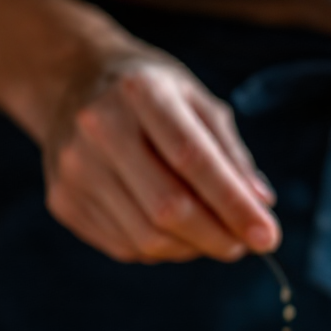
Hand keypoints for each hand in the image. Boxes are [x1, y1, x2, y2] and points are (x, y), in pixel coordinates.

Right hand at [41, 44, 278, 263]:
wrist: (69, 81)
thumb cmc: (148, 93)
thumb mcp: (194, 99)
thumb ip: (230, 152)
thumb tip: (261, 205)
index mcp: (140, 92)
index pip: (193, 159)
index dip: (233, 204)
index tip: (268, 236)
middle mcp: (99, 128)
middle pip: (168, 208)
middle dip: (217, 237)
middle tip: (244, 245)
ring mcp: (74, 169)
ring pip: (147, 238)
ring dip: (192, 248)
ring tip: (211, 234)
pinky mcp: (63, 201)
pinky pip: (125, 247)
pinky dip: (161, 249)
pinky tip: (172, 231)